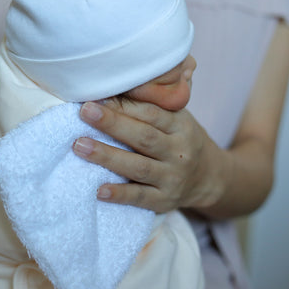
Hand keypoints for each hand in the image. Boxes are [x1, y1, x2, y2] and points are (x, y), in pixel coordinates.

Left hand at [73, 100, 224, 212]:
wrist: (209, 178)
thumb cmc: (180, 140)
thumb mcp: (176, 118)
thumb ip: (149, 104)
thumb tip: (110, 87)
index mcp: (180, 126)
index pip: (151, 113)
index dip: (122, 105)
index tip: (95, 97)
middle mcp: (178, 151)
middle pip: (143, 137)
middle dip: (112, 123)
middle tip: (85, 112)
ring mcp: (172, 178)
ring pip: (138, 167)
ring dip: (107, 156)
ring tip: (80, 146)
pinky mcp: (164, 201)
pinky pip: (140, 197)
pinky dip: (120, 194)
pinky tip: (98, 190)